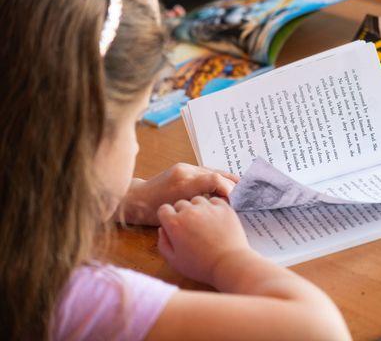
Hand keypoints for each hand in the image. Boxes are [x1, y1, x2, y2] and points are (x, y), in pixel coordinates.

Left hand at [117, 163, 238, 225]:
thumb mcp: (177, 213)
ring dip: (226, 180)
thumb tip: (219, 204)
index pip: (214, 179)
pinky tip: (225, 186)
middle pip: (216, 173)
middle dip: (231, 183)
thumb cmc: (152, 212)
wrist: (135, 200)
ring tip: (239, 189)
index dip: (228, 189)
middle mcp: (185, 171)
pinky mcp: (183, 168)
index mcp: (183, 182)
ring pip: (212, 171)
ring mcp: (184, 168)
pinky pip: (205, 172)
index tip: (235, 200)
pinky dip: (217, 179)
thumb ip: (198, 206)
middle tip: (243, 193)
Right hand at [157, 196, 250, 283]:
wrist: (228, 264)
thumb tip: (162, 228)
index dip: (167, 217)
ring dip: (197, 208)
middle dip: (182, 213)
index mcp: (175, 224)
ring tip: (203, 222)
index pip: (164, 209)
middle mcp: (190, 212)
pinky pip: (214, 200)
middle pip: (180, 203)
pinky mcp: (224, 208)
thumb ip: (163, 243)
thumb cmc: (201, 266)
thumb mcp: (174, 261)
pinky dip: (213, 207)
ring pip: (197, 200)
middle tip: (190, 227)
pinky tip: (215, 219)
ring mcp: (208, 208)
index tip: (174, 226)